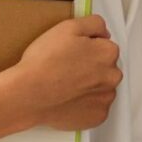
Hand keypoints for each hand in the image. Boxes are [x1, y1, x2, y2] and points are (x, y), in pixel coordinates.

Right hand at [10, 14, 121, 130]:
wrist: (29, 94)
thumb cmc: (45, 61)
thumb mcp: (68, 27)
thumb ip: (94, 24)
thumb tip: (103, 32)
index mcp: (108, 53)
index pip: (105, 45)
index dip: (87, 46)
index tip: (73, 51)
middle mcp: (112, 76)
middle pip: (106, 67)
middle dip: (91, 66)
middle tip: (67, 67)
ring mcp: (105, 99)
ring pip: (101, 88)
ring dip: (89, 86)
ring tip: (65, 84)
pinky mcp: (97, 117)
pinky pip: (95, 107)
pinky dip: (84, 104)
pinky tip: (68, 98)